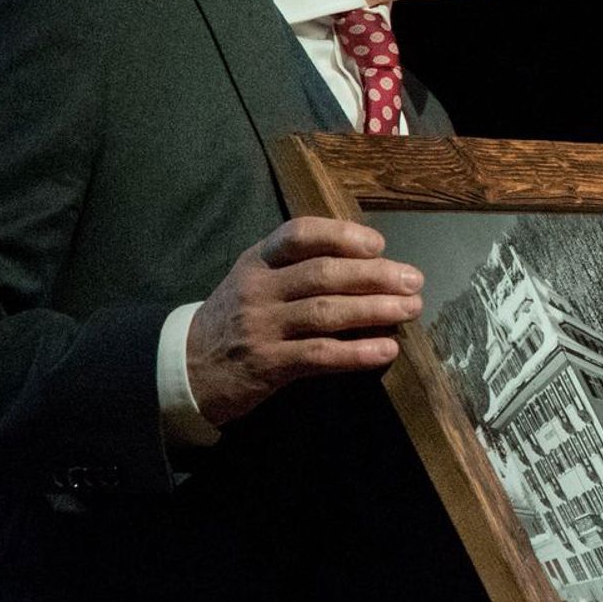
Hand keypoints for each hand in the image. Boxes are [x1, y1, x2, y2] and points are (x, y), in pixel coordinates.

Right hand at [187, 217, 423, 427]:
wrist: (187, 367)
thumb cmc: (239, 317)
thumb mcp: (258, 280)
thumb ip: (300, 266)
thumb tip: (372, 261)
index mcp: (258, 260)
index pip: (299, 234)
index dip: (342, 235)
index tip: (379, 245)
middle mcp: (258, 289)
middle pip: (323, 274)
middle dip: (375, 276)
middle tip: (414, 281)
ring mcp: (261, 327)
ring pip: (326, 312)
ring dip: (375, 310)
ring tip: (410, 309)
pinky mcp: (267, 364)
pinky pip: (320, 355)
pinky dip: (358, 351)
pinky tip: (387, 349)